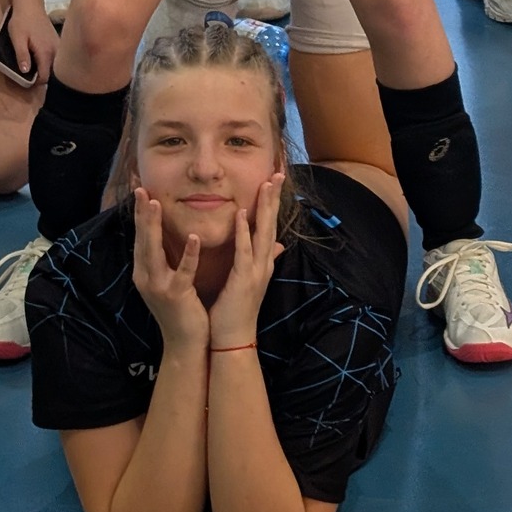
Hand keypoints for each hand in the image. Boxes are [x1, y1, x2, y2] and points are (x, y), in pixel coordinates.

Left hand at [6, 3, 56, 86]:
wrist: (30, 4)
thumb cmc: (22, 21)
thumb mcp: (17, 39)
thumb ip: (22, 56)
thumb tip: (26, 72)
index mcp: (46, 52)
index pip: (45, 77)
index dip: (36, 83)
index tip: (26, 82)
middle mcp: (56, 51)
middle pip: (52, 73)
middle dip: (42, 77)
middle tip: (29, 75)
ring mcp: (59, 46)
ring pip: (56, 66)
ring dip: (46, 70)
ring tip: (34, 67)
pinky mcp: (58, 42)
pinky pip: (57, 58)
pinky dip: (50, 62)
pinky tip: (39, 58)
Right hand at [131, 187, 209, 354]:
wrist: (185, 344)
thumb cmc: (182, 309)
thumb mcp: (170, 279)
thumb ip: (170, 256)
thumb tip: (172, 232)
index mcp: (145, 271)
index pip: (141, 236)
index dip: (139, 212)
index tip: (139, 188)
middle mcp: (145, 277)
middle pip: (142, 239)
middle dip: (141, 212)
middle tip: (140, 187)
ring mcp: (158, 287)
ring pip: (153, 252)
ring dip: (154, 226)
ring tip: (156, 203)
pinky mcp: (175, 296)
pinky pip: (182, 272)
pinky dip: (187, 255)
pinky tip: (193, 237)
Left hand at [208, 174, 284, 348]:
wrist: (233, 340)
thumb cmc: (237, 310)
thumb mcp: (251, 281)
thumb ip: (264, 260)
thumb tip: (278, 245)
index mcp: (263, 262)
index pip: (270, 226)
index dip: (273, 203)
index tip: (274, 179)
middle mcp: (264, 263)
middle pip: (271, 224)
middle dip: (274, 198)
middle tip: (278, 172)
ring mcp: (255, 271)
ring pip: (263, 233)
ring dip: (264, 208)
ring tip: (266, 183)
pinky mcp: (243, 279)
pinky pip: (243, 251)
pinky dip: (243, 231)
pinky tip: (240, 214)